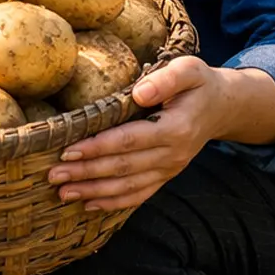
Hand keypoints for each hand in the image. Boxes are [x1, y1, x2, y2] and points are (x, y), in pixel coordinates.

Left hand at [46, 56, 228, 211]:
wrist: (222, 107)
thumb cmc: (198, 84)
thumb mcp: (188, 70)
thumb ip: (166, 79)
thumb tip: (140, 93)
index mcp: (175, 128)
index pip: (129, 141)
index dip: (98, 147)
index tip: (68, 151)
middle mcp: (173, 154)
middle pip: (123, 167)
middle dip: (86, 173)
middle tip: (53, 175)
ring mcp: (170, 169)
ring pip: (128, 186)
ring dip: (94, 191)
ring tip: (63, 193)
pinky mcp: (166, 176)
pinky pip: (139, 194)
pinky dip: (114, 202)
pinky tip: (89, 204)